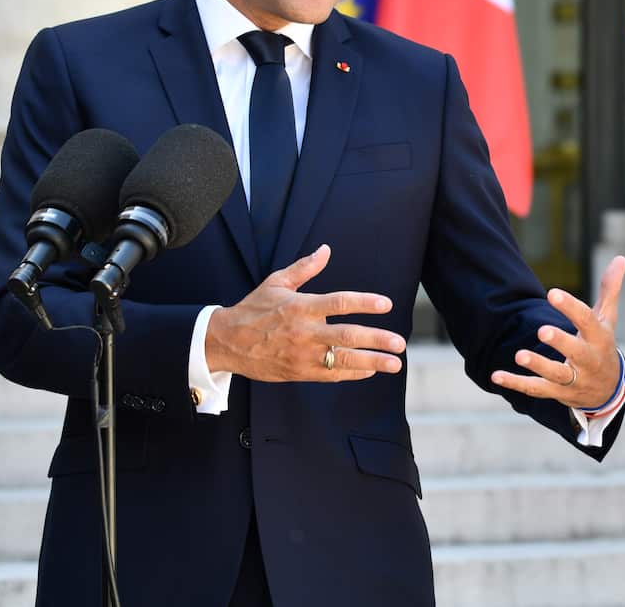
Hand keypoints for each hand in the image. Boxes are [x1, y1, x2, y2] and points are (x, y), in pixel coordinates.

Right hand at [205, 244, 405, 381]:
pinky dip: (352, 373)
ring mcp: (302, 355)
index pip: (339, 302)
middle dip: (377, 339)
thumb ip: (305, 267)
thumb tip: (326, 250)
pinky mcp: (298, 372)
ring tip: (394, 363)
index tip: (386, 304)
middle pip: (347, 336)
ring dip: (372, 362)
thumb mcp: (276, 282)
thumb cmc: (253, 309)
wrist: (225, 342)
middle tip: (399, 342)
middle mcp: (304, 331)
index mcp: (301, 306)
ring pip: (342, 360)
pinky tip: (370, 371)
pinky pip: (330, 375)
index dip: (364, 303)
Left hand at [491, 255, 624, 408]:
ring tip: (519, 355)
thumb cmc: (603, 344)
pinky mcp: (559, 393)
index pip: (587, 321)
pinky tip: (497, 376)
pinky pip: (537, 389)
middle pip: (576, 351)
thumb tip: (620, 258)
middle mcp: (589, 359)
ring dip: (538, 366)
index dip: (570, 308)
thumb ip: (609, 289)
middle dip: (560, 342)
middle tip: (542, 330)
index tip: (552, 293)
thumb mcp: (608, 318)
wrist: (609, 390)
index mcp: (599, 337)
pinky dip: (517, 384)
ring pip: (557, 374)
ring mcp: (575, 379)